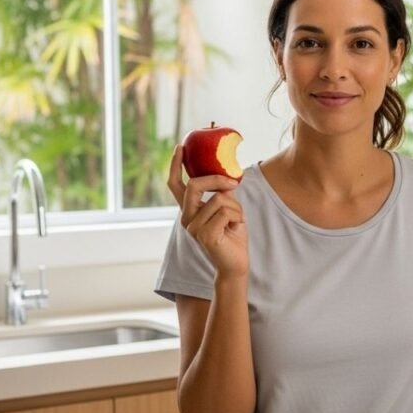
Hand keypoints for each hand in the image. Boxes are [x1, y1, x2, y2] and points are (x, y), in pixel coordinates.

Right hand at [167, 145, 247, 277]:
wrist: (235, 264)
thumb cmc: (232, 236)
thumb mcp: (228, 210)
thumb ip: (222, 195)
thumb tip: (226, 176)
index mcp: (189, 211)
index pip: (176, 185)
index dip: (176, 165)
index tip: (180, 147)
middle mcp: (187, 218)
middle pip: (194, 186)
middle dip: (216, 179)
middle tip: (233, 182)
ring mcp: (193, 228)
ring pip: (218, 199)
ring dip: (235, 207)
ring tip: (235, 221)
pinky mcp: (205, 235)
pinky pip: (225, 212)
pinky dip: (237, 216)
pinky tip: (235, 228)